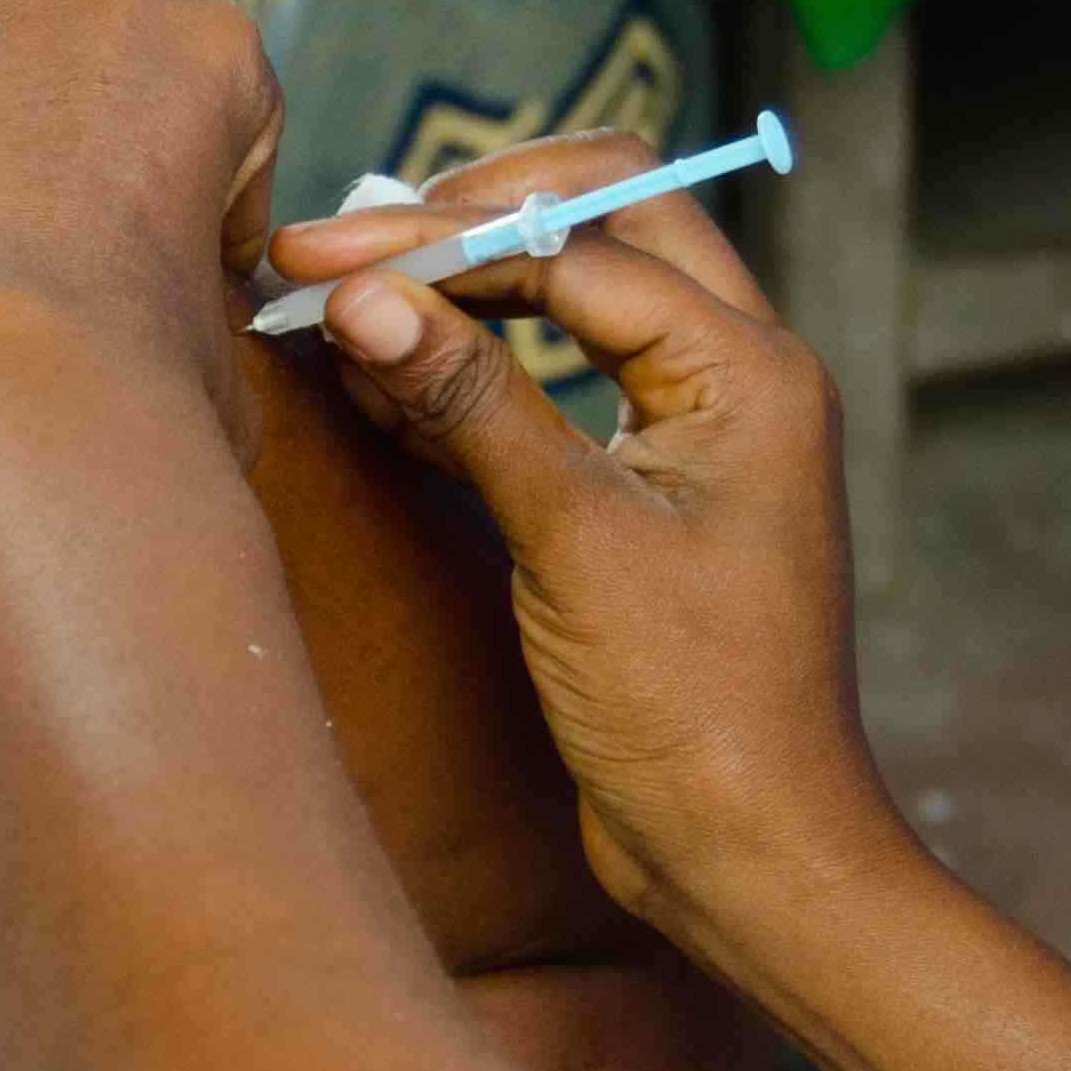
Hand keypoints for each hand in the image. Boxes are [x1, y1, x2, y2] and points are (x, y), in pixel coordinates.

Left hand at [0, 0, 284, 466]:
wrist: (33, 362)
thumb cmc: (150, 361)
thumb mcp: (223, 299)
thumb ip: (206, 258)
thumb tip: (192, 300)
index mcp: (221, 48)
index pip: (208, 89)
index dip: (183, 171)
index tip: (155, 240)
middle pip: (106, 12)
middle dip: (93, 86)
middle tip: (63, 192)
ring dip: (6, 41)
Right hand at [270, 140, 891, 922]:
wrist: (751, 855)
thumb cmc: (695, 713)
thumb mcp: (572, 543)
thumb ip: (470, 404)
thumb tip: (364, 297)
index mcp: (749, 369)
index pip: (577, 243)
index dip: (439, 241)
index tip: (319, 261)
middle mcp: (739, 373)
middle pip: (602, 216)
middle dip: (469, 217)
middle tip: (342, 249)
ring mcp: (697, 426)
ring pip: (580, 287)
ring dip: (467, 284)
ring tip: (343, 303)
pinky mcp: (651, 483)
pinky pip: (562, 377)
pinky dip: (474, 365)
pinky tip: (381, 381)